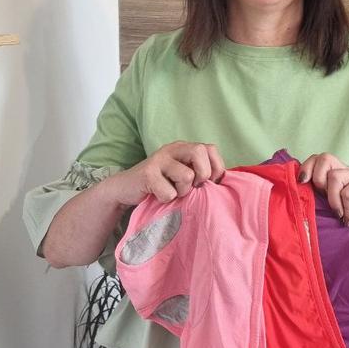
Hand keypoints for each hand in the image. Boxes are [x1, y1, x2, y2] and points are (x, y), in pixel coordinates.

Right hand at [108, 141, 225, 206]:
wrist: (125, 189)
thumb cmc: (160, 185)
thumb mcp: (182, 176)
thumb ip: (200, 173)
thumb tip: (222, 182)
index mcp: (184, 147)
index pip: (211, 149)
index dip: (216, 169)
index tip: (208, 183)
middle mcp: (173, 148)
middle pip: (200, 153)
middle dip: (202, 175)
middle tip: (192, 187)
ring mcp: (159, 159)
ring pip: (187, 175)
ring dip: (183, 191)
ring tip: (172, 192)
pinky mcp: (147, 173)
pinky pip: (170, 192)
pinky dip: (167, 199)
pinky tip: (158, 195)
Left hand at [297, 152, 348, 241]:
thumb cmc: (348, 225)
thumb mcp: (326, 209)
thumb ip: (315, 196)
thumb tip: (295, 189)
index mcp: (334, 174)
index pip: (317, 158)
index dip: (306, 167)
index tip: (301, 183)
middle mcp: (346, 171)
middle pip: (325, 158)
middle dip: (318, 179)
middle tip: (323, 200)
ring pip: (335, 176)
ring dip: (333, 200)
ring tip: (338, 215)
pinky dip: (347, 209)